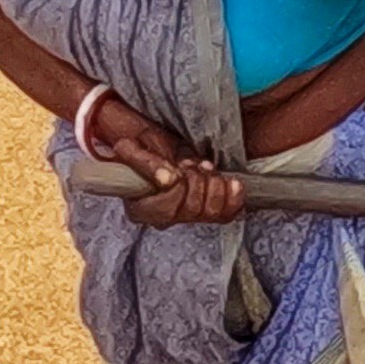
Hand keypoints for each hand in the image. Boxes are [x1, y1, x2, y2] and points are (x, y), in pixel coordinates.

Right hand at [81, 95, 243, 226]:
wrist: (159, 145)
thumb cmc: (141, 147)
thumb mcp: (131, 148)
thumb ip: (145, 163)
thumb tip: (166, 180)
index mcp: (140, 209)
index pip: (165, 211)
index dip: (177, 189)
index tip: (178, 168)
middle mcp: (163, 218)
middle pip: (192, 210)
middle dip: (196, 180)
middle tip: (188, 163)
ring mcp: (187, 216)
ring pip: (211, 212)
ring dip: (213, 183)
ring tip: (203, 167)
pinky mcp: (208, 210)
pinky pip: (228, 214)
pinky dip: (234, 196)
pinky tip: (228, 181)